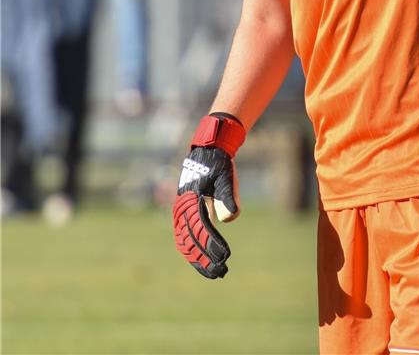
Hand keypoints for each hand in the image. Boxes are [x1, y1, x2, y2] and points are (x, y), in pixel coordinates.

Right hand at [172, 114, 245, 278]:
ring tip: (215, 273)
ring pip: (186, 243)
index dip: (211, 245)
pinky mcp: (185, 215)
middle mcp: (181, 208)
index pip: (201, 228)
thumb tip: (231, 218)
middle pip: (190, 240)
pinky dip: (193, 251)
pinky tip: (204, 262)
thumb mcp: (225, 175)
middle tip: (221, 272)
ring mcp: (181, 212)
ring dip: (198, 259)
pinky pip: (186, 238)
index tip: (225, 257)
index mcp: (190, 199)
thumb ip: (227, 195)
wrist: (207, 152)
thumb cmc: (218, 164)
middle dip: (205, 258)